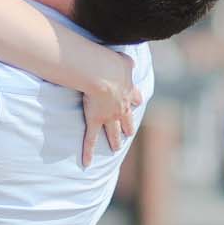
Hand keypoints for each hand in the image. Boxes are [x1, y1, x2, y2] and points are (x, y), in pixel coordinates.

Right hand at [80, 51, 143, 167]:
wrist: (104, 75)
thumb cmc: (112, 64)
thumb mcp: (124, 61)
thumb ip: (127, 62)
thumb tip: (130, 61)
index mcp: (128, 92)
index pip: (135, 98)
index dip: (135, 100)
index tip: (136, 102)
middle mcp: (122, 108)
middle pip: (127, 121)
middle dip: (128, 128)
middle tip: (128, 134)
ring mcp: (109, 117)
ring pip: (113, 133)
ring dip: (115, 141)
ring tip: (116, 148)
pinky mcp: (95, 122)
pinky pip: (91, 140)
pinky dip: (88, 152)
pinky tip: (87, 163)